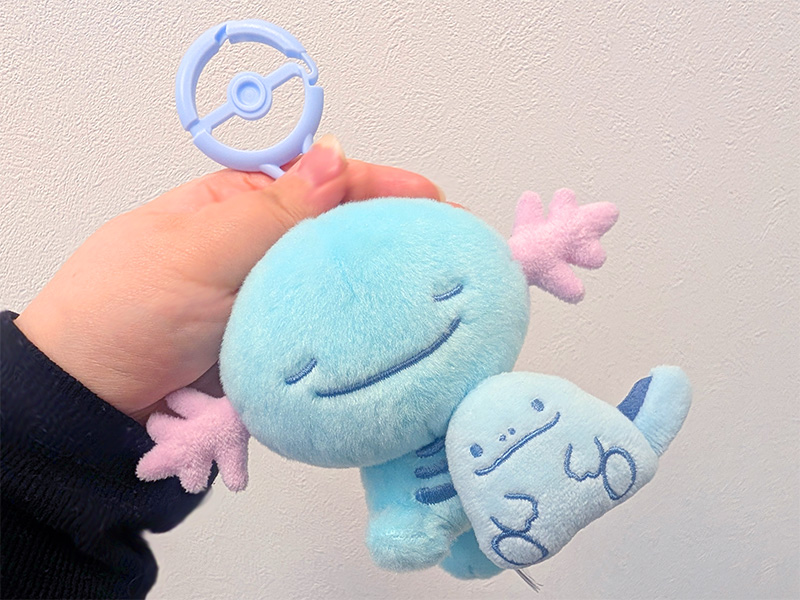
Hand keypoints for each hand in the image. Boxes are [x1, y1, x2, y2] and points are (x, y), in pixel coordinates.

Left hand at [15, 135, 443, 422]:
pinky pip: (326, 331)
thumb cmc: (124, 310)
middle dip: (394, 238)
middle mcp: (263, 247)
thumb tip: (336, 156)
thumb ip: (270, 211)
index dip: (382, 188)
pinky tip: (392, 336)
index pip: (324, 183)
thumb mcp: (197, 250)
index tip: (433, 202)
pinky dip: (357, 332)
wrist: (92, 400)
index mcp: (242, 205)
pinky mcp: (277, 344)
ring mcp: (273, 298)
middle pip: (341, 234)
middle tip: (450, 252)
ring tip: (436, 296)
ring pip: (338, 285)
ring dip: (382, 289)